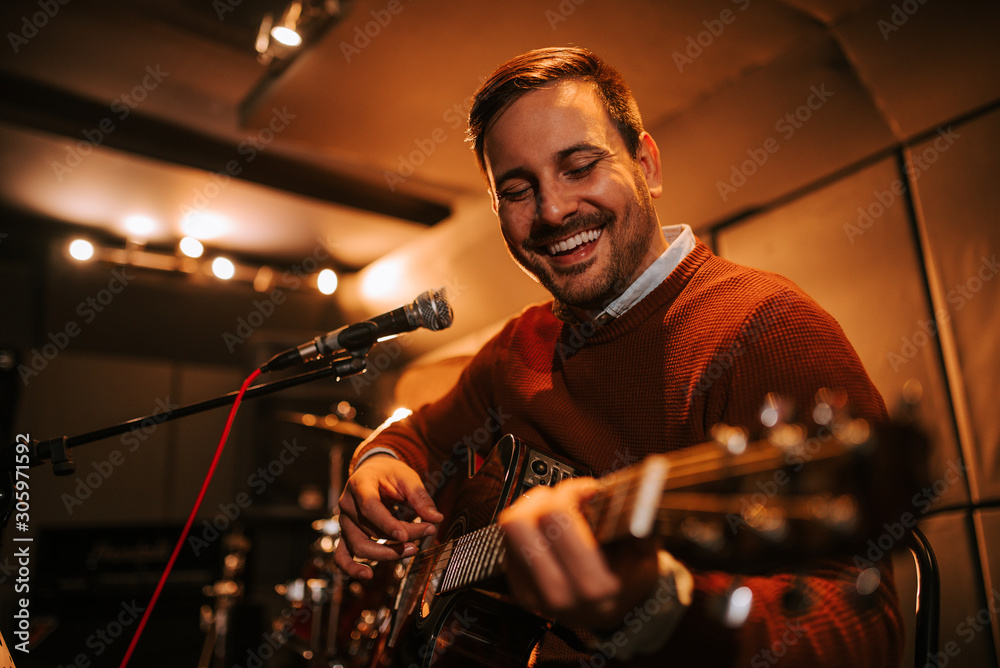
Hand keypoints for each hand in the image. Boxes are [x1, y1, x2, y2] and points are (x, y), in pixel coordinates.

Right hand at [334, 454, 443, 579]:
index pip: (369, 507)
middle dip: (397, 539)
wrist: (373, 472)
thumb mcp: (408, 477)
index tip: (406, 536)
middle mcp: (347, 504)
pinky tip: (367, 575)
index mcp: (360, 484)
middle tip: (426, 533)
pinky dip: (351, 568)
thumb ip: (420, 497)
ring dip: (386, 554)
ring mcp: (344, 521)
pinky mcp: (346, 535)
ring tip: (413, 550)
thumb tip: (436, 519)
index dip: (387, 524)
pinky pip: (342, 555)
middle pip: (369, 530)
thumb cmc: (390, 474)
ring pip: (359, 546)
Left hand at [498, 477, 659, 630]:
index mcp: (593, 585)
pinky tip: (546, 529)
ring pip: (509, 529)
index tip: (587, 489)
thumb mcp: (645, 553)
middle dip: (543, 497)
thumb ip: (640, 526)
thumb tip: (633, 497)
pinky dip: (525, 526)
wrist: (612, 612)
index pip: (557, 517)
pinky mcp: (519, 590)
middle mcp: (559, 594)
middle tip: (564, 496)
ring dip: (530, 509)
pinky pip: (506, 541)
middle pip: (520, 522)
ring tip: (553, 509)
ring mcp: (534, 595)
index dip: (570, 490)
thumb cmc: (628, 576)